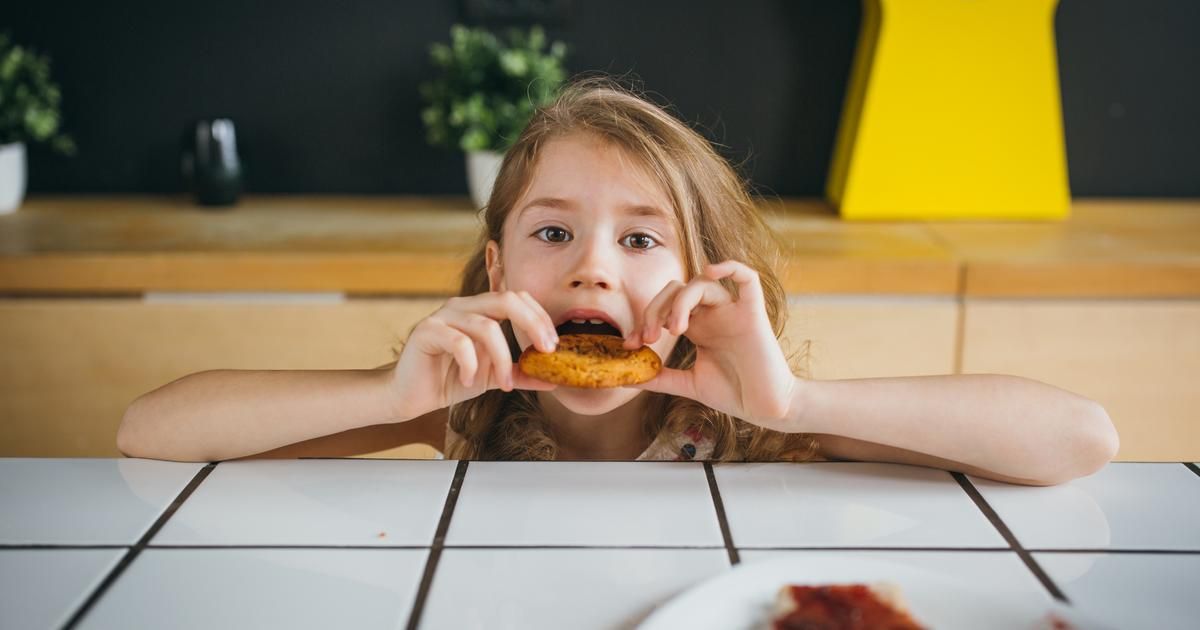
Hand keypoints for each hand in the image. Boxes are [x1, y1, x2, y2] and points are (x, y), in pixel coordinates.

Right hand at [389, 291, 558, 420]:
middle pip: (507, 300)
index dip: (540, 317)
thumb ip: (521, 374)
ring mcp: (444, 315)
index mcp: (482, 310)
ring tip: (504, 384)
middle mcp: (464, 306)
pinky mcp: (427, 331)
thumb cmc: (451, 379)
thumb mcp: (494, 377)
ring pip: (486, 326)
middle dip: (532, 324)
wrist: (412, 394)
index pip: (518, 298)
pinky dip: (470, 364)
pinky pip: (458, 342)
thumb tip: (554, 380)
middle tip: (545, 352)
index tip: (553, 346)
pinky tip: (468, 380)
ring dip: (501, 359)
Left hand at [624, 260, 798, 430]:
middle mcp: (713, 314)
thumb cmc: (734, 394)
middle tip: (649, 338)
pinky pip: (748, 279)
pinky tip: (711, 270)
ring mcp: (733, 312)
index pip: (664, 307)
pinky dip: (731, 266)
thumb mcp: (688, 384)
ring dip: (680, 302)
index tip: (630, 345)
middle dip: (656, 310)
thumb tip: (628, 376)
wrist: (765, 409)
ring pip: (702, 284)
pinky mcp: (753, 315)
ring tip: (674, 330)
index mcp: (698, 327)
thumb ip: (661, 378)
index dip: (644, 321)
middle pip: (676, 290)